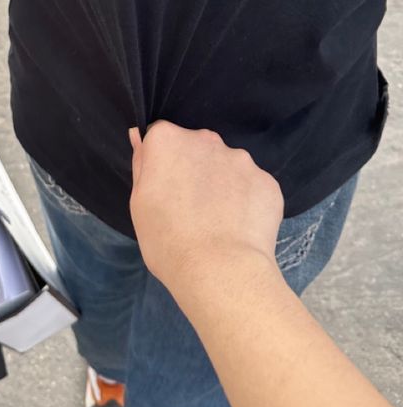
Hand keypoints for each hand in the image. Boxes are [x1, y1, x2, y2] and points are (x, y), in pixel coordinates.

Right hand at [129, 122, 283, 301]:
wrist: (220, 270)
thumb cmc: (166, 239)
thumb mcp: (139, 203)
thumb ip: (142, 163)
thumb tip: (139, 136)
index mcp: (169, 140)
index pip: (162, 138)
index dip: (163, 163)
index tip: (165, 189)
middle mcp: (207, 140)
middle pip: (198, 148)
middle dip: (195, 169)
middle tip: (191, 208)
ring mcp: (242, 160)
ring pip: (227, 167)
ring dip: (223, 184)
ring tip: (219, 222)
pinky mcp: (267, 182)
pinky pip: (252, 187)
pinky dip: (247, 202)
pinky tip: (240, 228)